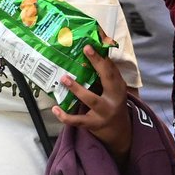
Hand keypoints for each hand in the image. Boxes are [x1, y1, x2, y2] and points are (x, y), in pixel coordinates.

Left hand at [53, 45, 130, 160]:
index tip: (93, 42)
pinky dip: (65, 116)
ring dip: (77, 88)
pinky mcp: (93, 124)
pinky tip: (55, 109)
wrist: (119, 132)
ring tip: (65, 78)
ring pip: (91, 99)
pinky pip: (77, 120)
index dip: (103, 54)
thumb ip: (105, 76)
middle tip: (86, 49)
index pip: (112, 67)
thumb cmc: (112, 104)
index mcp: (119, 86)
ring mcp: (104, 112)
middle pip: (107, 78)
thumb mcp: (114, 89)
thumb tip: (90, 53)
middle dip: (97, 62)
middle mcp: (114, 98)